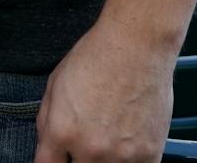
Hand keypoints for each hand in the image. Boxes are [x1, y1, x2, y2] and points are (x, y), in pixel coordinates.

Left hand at [33, 20, 175, 162]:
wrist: (137, 45)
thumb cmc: (97, 57)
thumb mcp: (55, 85)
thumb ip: (47, 123)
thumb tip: (48, 147)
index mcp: (61, 132)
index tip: (60, 158)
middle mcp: (90, 149)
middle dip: (79, 158)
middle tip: (89, 140)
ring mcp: (122, 156)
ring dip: (106, 160)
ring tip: (110, 137)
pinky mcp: (149, 154)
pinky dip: (130, 160)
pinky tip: (128, 142)